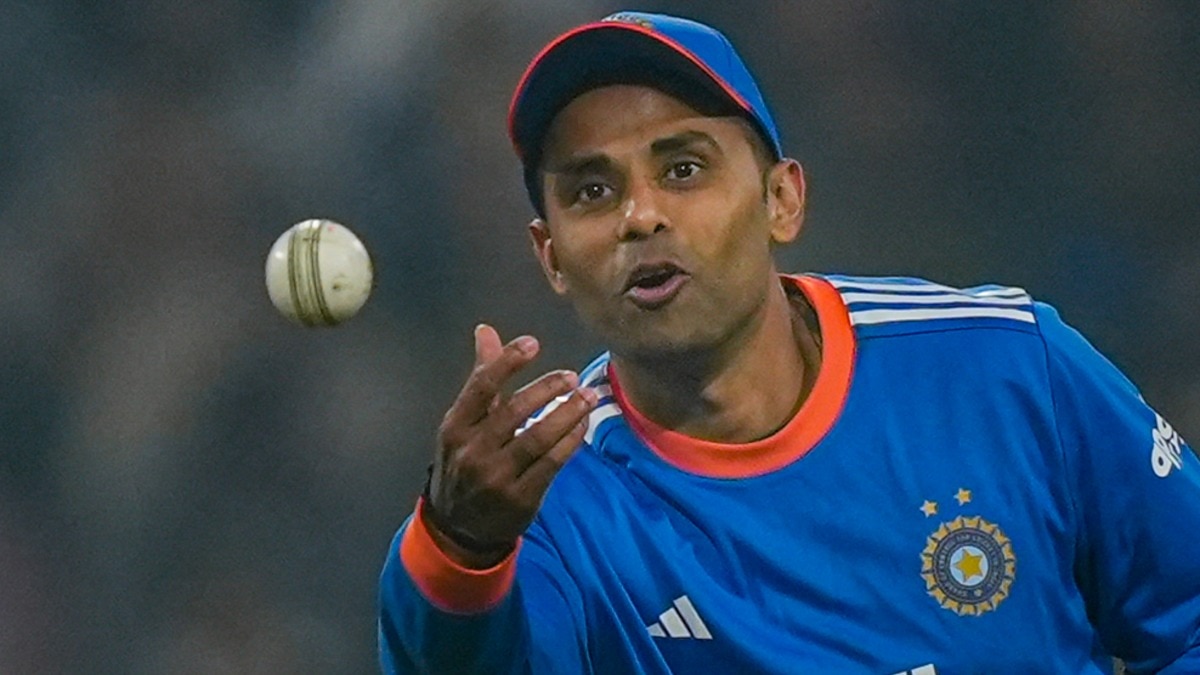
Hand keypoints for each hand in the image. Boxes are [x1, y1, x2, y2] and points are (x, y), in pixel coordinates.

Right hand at [424, 324, 596, 567]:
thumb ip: (481, 377)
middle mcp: (473, 450)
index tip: (533, 344)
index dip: (507, 362)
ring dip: (568, 414)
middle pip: (515, 411)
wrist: (458, 527)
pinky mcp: (521, 498)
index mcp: (455, 426)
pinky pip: (553, 463)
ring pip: (539, 438)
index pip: (481, 387)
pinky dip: (571, 441)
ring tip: (588, 397)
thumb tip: (487, 330)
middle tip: (572, 377)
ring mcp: (496, 477)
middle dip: (547, 389)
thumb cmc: (464, 461)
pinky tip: (581, 425)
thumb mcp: (463, 423)